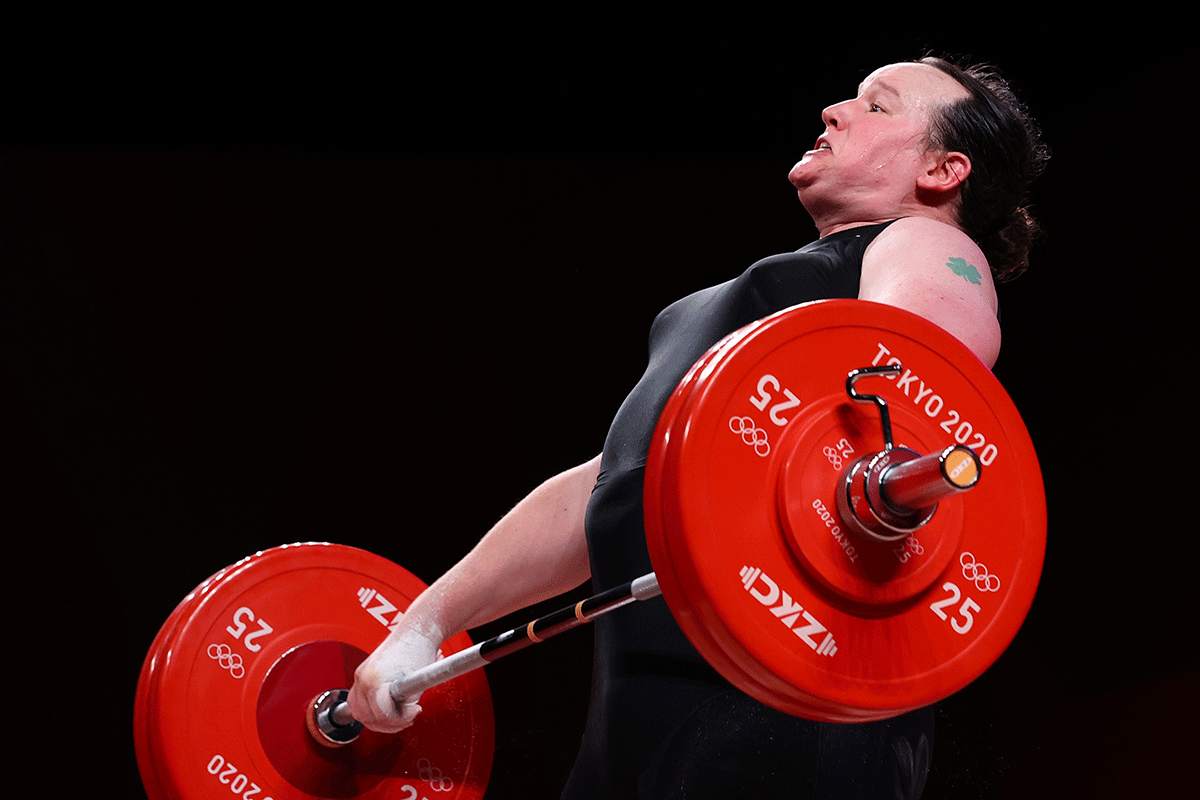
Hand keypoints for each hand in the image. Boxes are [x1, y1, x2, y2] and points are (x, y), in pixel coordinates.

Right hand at [347, 613, 442, 732]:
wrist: (415, 632)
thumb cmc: (419, 651)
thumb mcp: (417, 685)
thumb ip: (406, 706)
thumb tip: (401, 719)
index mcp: (375, 680)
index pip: (381, 715)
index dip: (400, 719)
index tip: (415, 711)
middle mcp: (363, 678)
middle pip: (366, 717)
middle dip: (389, 723)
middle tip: (407, 717)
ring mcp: (360, 676)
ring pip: (359, 712)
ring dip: (378, 719)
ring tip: (398, 714)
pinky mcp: (361, 674)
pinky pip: (358, 701)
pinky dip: (371, 709)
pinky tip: (387, 707)